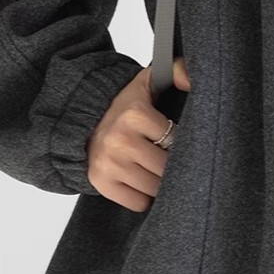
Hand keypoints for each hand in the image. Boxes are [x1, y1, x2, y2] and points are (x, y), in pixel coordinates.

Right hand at [85, 55, 190, 211]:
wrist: (83, 123)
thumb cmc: (124, 107)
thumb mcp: (148, 82)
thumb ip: (176, 70)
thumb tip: (190, 81)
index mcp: (135, 114)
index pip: (176, 140)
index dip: (181, 142)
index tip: (176, 140)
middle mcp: (120, 140)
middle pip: (167, 168)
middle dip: (172, 165)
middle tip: (169, 158)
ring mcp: (109, 164)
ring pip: (155, 189)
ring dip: (159, 183)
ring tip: (154, 168)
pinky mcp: (101, 183)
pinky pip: (139, 203)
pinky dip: (144, 197)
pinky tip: (140, 180)